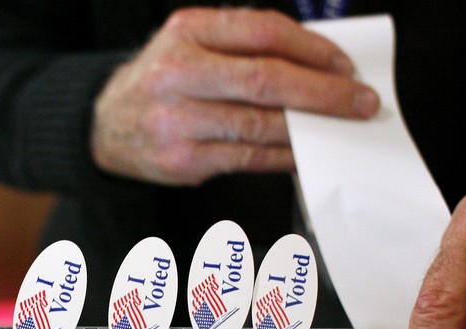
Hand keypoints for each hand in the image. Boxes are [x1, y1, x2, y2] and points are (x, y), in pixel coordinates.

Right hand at [90, 7, 379, 185]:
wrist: (105, 125)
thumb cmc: (162, 81)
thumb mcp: (192, 44)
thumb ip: (244, 49)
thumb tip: (318, 67)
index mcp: (187, 31)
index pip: (263, 32)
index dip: (312, 48)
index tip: (344, 65)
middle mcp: (179, 72)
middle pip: (267, 80)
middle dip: (324, 92)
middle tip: (360, 102)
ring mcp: (177, 119)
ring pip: (261, 124)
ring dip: (309, 128)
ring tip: (339, 128)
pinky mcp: (182, 160)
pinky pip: (248, 158)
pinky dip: (283, 156)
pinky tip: (304, 152)